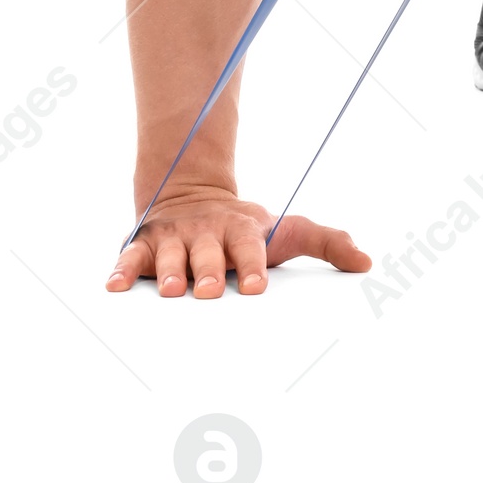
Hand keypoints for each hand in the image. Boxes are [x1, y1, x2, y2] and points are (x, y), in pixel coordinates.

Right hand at [106, 189, 370, 297]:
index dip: (253, 265)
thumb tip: (367, 262)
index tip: (257, 285)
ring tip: (170, 290)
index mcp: (242, 231)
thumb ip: (326, 241)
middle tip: (209, 290)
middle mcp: (207, 233)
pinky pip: (131, 257)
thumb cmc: (244, 227)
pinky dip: (122, 270)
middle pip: (208, 254)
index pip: (250, 249)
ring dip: (169, 273)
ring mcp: (175, 239)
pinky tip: (115, 287)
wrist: (193, 192)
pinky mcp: (145, 245)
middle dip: (209, 271)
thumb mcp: (286, 229)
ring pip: (169, 257)